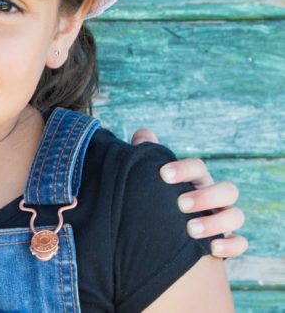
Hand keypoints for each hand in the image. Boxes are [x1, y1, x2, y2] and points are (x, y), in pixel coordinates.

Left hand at [131, 128, 248, 258]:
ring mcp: (224, 218)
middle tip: (180, 204)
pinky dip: (231, 245)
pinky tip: (212, 249)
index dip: (184, 168)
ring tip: (190, 230)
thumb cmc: (159, 198)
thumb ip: (147, 156)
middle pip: (227, 190)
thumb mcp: (151, 179)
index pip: (198, 167)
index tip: (163, 175)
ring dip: (215, 222)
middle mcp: (215, 197)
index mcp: (196, 179)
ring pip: (236, 215)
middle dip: (205, 197)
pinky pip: (240, 242)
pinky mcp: (227, 240)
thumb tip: (143, 135)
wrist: (165, 232)